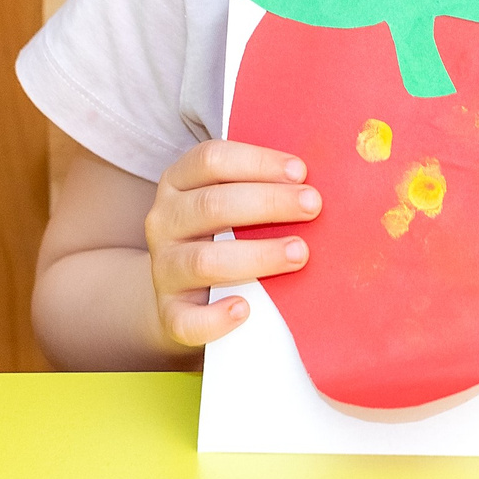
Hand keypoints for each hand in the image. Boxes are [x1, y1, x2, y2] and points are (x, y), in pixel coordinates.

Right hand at [143, 139, 322, 350]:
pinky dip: (215, 317)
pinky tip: (246, 308)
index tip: (301, 172)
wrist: (186, 291)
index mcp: (179, 182)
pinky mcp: (169, 311)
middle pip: (212, 205)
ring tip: (300, 253)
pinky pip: (187, 319)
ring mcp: (164, 268)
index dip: (257, 161)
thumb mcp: (233, 198)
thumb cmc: (225, 231)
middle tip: (313, 206)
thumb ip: (263, 186)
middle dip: (268, 203)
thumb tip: (315, 183)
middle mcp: (164, 221)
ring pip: (204, 260)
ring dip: (257, 255)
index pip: (211, 159)